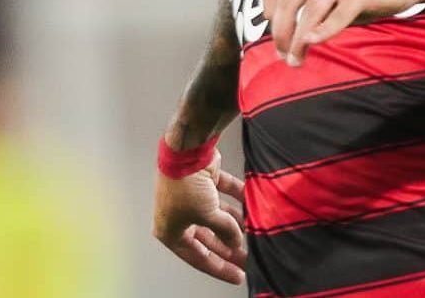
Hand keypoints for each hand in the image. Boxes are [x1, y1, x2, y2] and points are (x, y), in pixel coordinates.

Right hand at [152, 148, 247, 284]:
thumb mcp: (208, 216)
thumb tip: (237, 242)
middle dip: (230, 249)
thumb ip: (225, 231)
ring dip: (236, 225)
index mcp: (170, 231)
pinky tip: (253, 207)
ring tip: (254, 233)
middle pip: (209, 239)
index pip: (197, 257)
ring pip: (218, 218)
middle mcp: (179, 216)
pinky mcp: (205, 182)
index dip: (219, 268)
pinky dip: (238, 200)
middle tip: (249, 258)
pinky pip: (224, 195)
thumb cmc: (186, 186)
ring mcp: (192, 198)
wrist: (187, 150)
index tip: (238, 275)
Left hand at [263, 0, 424, 64]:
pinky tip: (313, 43)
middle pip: (287, 2)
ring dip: (298, 41)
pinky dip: (323, 32)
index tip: (272, 31)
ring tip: (296, 60)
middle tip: (282, 54)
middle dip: (280, 33)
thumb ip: (309, 2)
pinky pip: (337, 16)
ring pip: (309, 13)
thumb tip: (286, 33)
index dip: (267, 12)